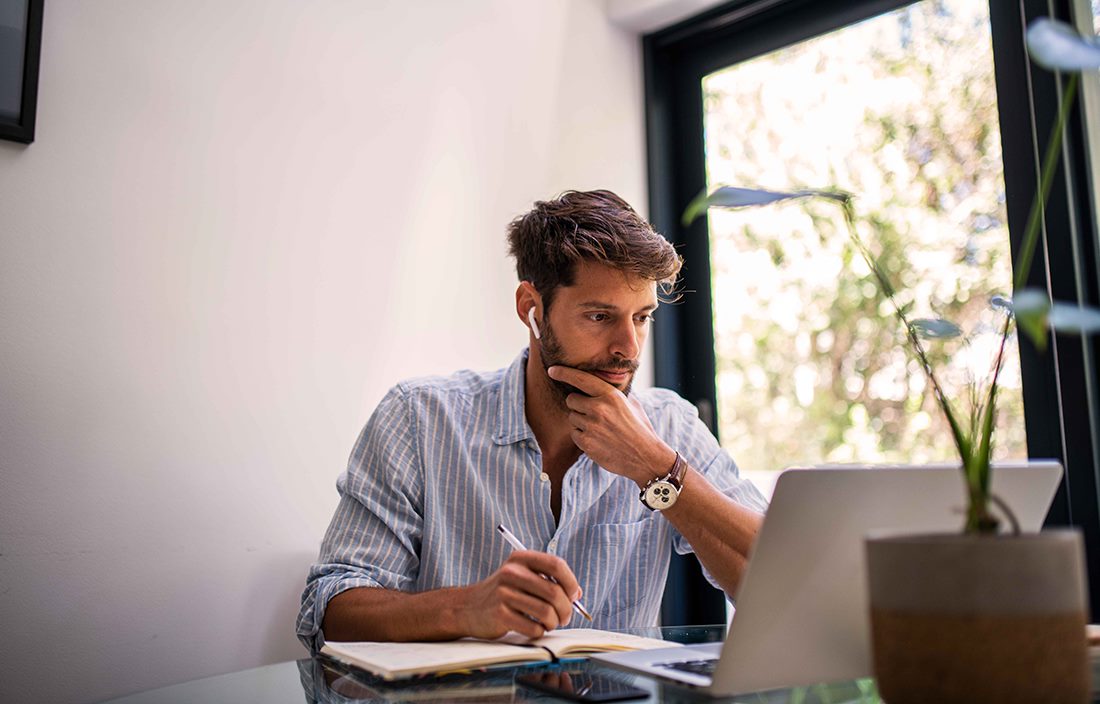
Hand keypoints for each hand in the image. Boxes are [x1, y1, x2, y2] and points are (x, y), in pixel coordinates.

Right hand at [457, 550, 581, 639]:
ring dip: (554, 623)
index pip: (556, 564)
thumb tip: (577, 594)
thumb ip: (548, 581)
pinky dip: (539, 632)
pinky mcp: (500, 614)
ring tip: (549, 624)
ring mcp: (504, 593)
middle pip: (554, 592)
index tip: (573, 595)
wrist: (467, 607)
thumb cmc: (502, 593)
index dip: (570, 581)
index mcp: (521, 559)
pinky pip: (533, 628)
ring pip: (546, 612)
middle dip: (566, 609)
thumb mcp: (522, 577)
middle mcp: (512, 573)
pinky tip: (533, 628)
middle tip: (565, 617)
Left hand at [548, 365, 675, 485]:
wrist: (645, 457)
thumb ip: (615, 393)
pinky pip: (574, 433)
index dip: (564, 373)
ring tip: (600, 428)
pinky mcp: (586, 443)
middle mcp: (599, 408)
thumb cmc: (640, 429)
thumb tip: (603, 383)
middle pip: (571, 399)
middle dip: (578, 405)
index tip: (552, 370)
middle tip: (593, 413)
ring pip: (572, 417)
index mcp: (610, 395)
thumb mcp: (632, 404)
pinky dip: (582, 436)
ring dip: (581, 421)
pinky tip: (598, 439)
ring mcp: (591, 426)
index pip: (580, 379)